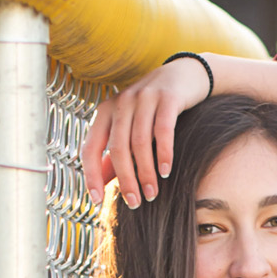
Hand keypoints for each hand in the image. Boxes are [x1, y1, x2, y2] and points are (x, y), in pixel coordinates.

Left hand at [82, 56, 214, 208]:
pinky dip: (164, 154)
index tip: (97, 201)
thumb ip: (114, 154)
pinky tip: (166, 172)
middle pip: (118, 149)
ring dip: (146, 173)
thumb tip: (99, 184)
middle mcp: (122, 102)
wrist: (185, 75)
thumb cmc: (154, 108)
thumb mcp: (130, 127)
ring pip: (140, 142)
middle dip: (126, 180)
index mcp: (106, 112)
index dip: (91, 176)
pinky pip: (163, 130)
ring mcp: (145, 97)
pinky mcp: (168, 97)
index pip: (91, 148)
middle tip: (135, 203)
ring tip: (152, 194)